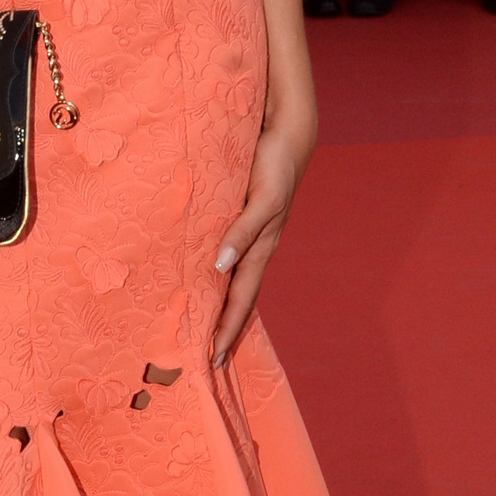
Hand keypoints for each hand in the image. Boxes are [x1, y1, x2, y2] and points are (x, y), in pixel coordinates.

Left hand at [211, 111, 313, 365]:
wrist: (288, 134)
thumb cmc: (275, 165)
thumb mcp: (261, 198)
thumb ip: (242, 230)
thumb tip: (220, 266)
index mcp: (260, 248)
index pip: (240, 300)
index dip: (226, 330)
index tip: (212, 359)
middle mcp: (255, 247)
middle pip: (239, 298)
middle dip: (225, 330)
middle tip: (208, 360)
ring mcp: (251, 235)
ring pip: (235, 281)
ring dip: (222, 306)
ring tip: (206, 330)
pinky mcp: (244, 219)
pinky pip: (229, 257)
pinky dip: (218, 277)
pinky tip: (206, 279)